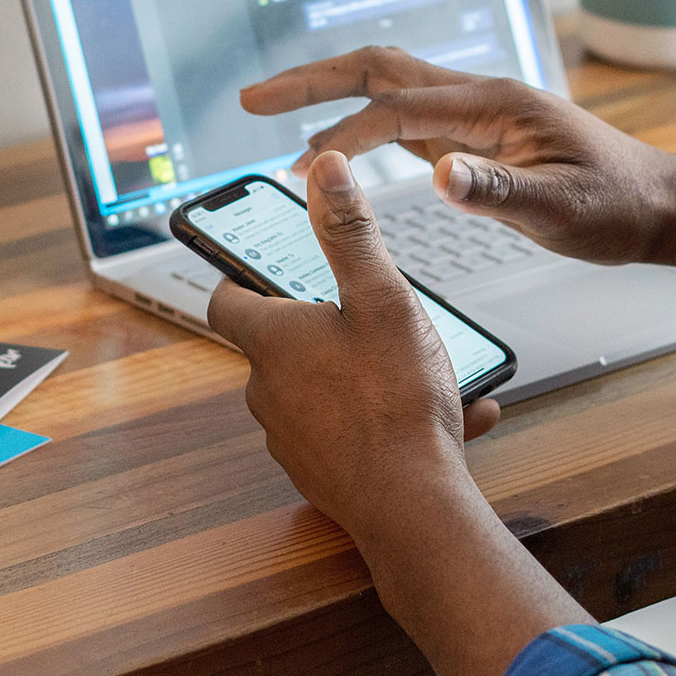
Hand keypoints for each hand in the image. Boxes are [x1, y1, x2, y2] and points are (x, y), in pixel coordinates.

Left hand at [207, 149, 500, 539]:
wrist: (412, 506)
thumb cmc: (395, 401)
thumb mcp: (382, 298)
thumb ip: (351, 232)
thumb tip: (325, 169)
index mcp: (273, 341)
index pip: (227, 300)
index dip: (240, 276)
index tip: (260, 263)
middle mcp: (268, 391)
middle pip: (280, 344)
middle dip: (323, 325)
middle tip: (370, 311)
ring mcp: (291, 438)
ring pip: (321, 388)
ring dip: (364, 372)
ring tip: (426, 368)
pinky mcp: (321, 473)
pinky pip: (351, 430)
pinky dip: (386, 416)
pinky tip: (448, 415)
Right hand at [240, 46, 675, 269]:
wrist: (659, 205)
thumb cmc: (619, 206)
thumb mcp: (564, 211)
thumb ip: (502, 194)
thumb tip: (440, 178)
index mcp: (495, 105)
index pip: (398, 106)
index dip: (342, 128)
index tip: (294, 155)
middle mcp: (480, 98)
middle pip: (380, 69)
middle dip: (313, 80)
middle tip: (250, 99)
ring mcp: (477, 115)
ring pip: (390, 86)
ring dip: (331, 95)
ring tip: (273, 113)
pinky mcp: (478, 138)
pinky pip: (407, 117)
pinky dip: (362, 122)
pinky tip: (337, 145)